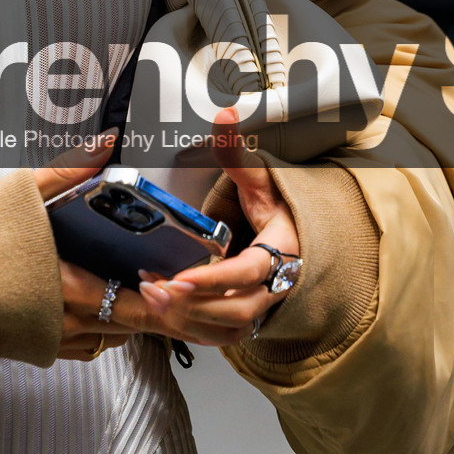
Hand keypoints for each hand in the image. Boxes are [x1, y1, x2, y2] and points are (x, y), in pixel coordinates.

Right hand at [29, 134, 155, 361]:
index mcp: (67, 286)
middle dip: (156, 310)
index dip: (167, 299)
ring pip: (108, 338)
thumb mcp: (18, 194)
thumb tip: (105, 146)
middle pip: (130, 326)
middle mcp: (63, 322)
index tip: (180, 282)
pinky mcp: (32, 347)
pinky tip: (98, 308)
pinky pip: (81, 348)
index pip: (139, 305)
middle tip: (171, 289)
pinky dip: (98, 331)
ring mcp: (48, 340)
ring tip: (140, 294)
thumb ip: (69, 170)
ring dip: (127, 320)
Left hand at [134, 109, 299, 346]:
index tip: (180, 279)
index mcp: (283, 251)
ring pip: (229, 328)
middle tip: (156, 290)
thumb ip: (237, 151)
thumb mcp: (262, 177)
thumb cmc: (280, 208)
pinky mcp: (250, 318)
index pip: (248, 273)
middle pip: (237, 311)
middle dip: (194, 305)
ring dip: (189, 321)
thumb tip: (224, 116)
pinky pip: (224, 336)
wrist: (302, 237)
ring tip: (152, 299)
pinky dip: (194, 330)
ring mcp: (265, 305)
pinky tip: (166, 313)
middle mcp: (277, 285)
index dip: (214, 280)